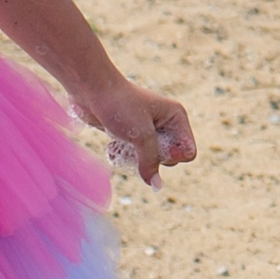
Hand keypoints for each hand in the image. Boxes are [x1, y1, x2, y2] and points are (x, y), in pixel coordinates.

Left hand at [70, 78, 196, 187]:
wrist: (92, 91)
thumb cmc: (119, 106)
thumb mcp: (140, 135)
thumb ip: (150, 162)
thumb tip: (156, 187)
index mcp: (176, 117)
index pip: (187, 152)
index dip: (171, 156)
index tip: (153, 146)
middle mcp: (166, 124)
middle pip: (169, 159)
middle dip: (150, 159)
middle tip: (136, 143)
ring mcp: (149, 131)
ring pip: (150, 161)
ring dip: (134, 159)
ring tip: (121, 145)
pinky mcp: (133, 136)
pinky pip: (135, 158)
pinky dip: (124, 156)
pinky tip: (113, 146)